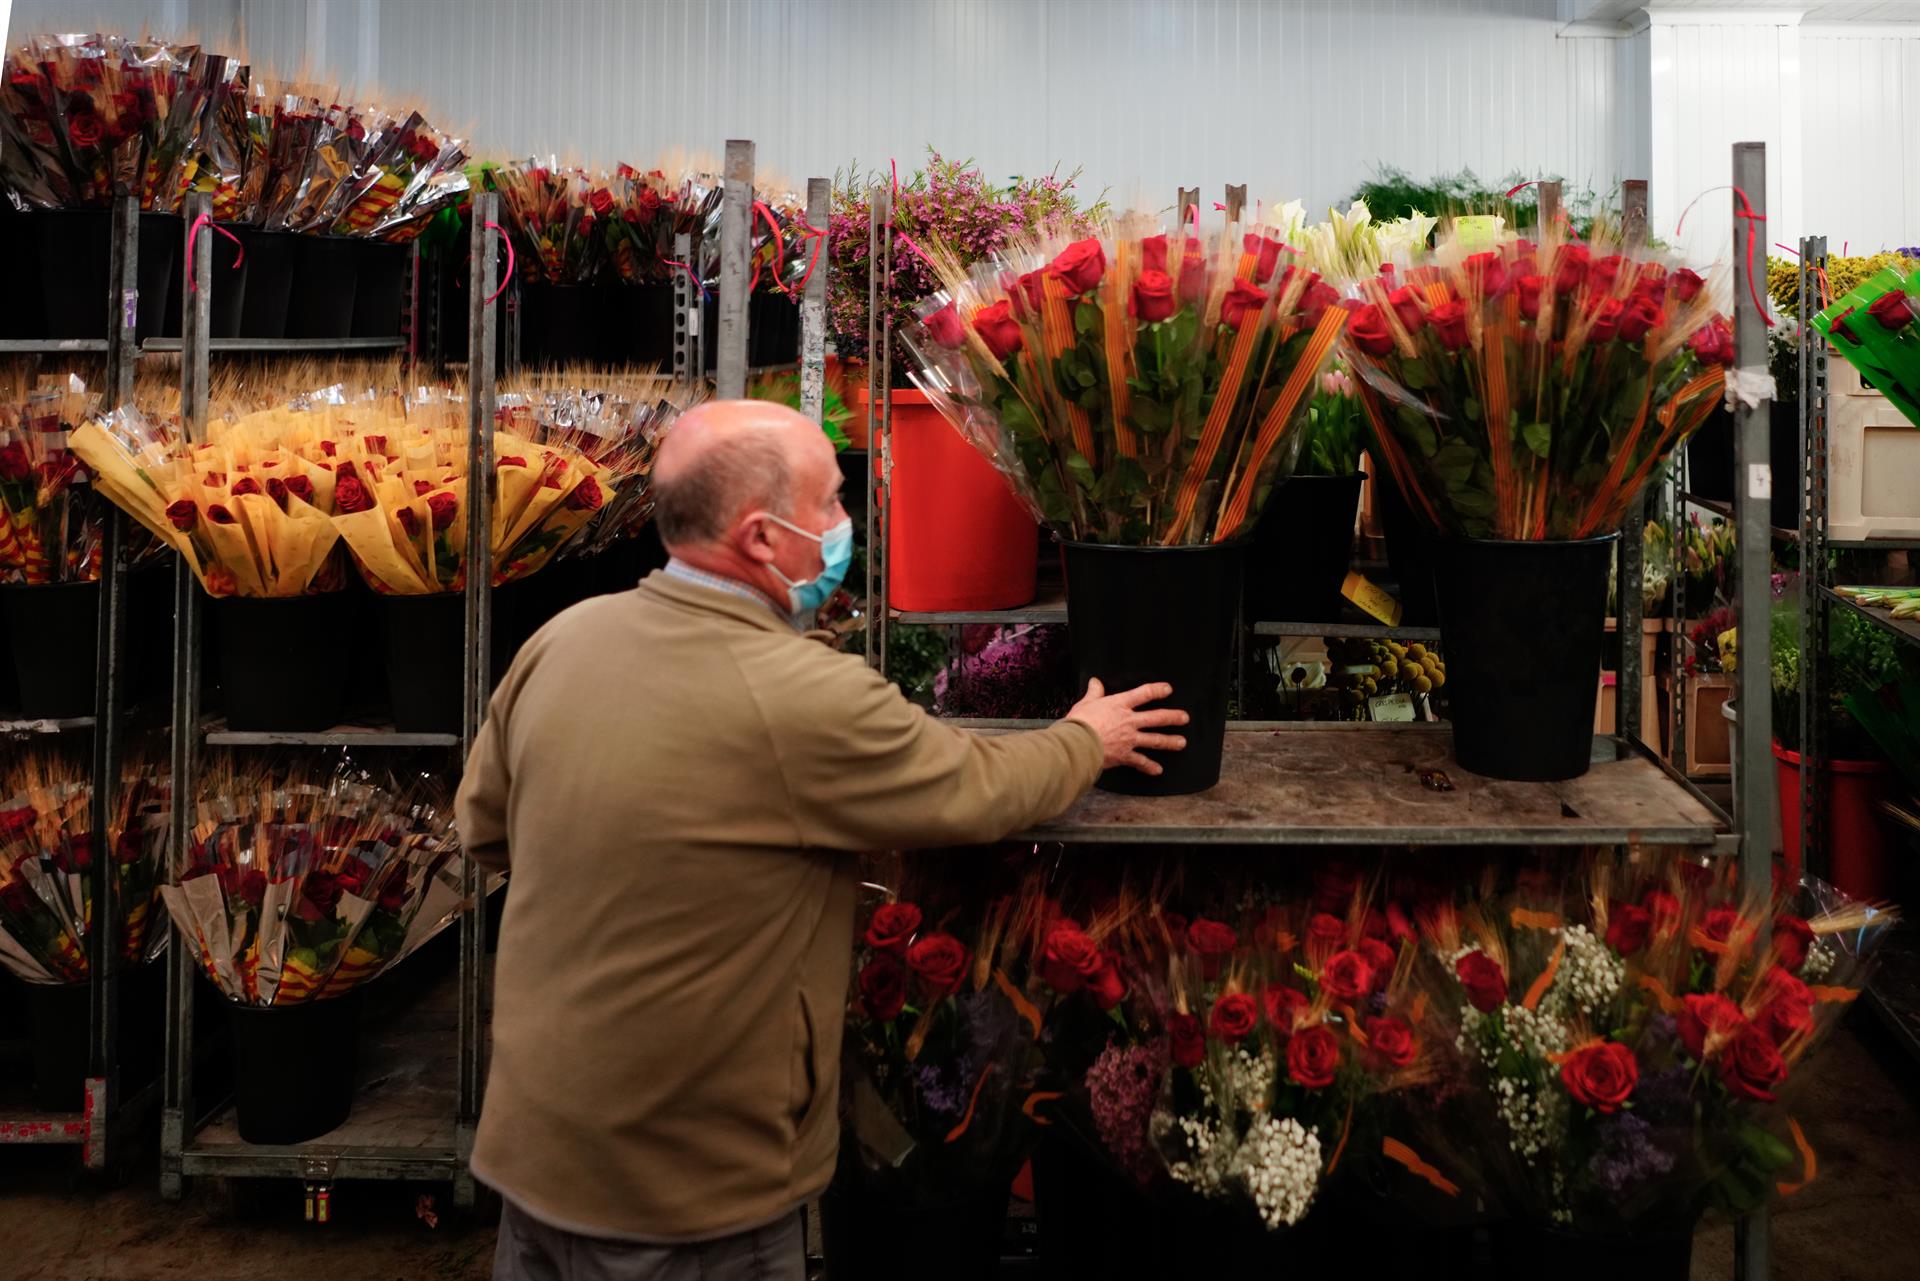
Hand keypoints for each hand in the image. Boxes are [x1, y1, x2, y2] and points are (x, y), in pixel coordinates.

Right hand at [1064, 678, 1189, 776]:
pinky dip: (1149, 767)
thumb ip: (1094, 692)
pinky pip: (1141, 762)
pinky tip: (1158, 770)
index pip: (1144, 694)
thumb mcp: (1086, 702)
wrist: (1078, 745)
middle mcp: (1129, 721)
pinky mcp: (1125, 755)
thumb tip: (1095, 681)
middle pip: (1157, 718)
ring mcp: (1130, 739)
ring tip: (1181, 742)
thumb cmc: (1079, 723)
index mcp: (1120, 705)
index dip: (1158, 690)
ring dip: (1170, 741)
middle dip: (1173, 717)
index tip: (1168, 690)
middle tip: (1184, 718)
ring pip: (1155, 739)